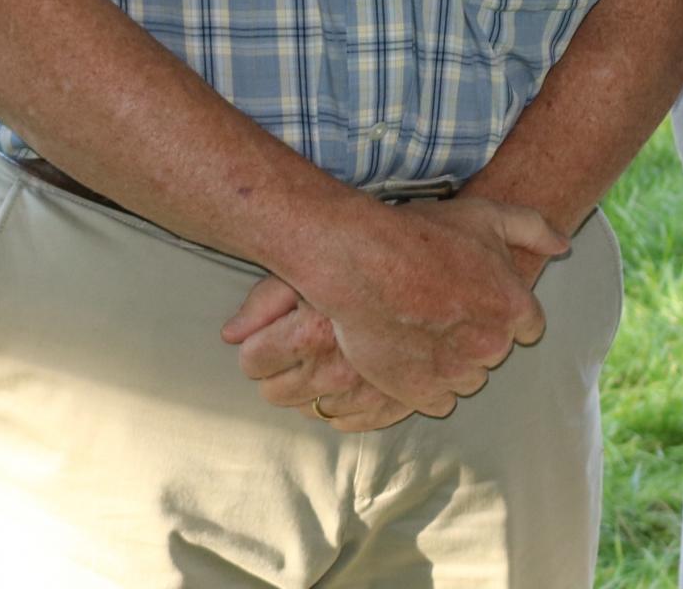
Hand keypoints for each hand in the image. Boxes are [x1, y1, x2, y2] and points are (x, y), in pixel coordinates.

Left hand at [223, 275, 413, 431]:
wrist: (451, 276)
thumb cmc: (379, 260)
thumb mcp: (315, 265)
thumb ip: (265, 299)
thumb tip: (230, 334)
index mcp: (310, 335)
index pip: (253, 360)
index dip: (256, 344)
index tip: (269, 333)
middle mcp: (335, 371)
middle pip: (275, 393)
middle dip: (277, 370)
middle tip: (294, 344)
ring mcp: (365, 394)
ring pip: (310, 411)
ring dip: (309, 389)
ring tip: (324, 357)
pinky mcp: (393, 406)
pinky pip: (348, 422)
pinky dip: (342, 405)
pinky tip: (348, 379)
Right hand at [273, 195, 567, 417]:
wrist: (361, 260)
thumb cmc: (424, 234)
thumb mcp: (488, 215)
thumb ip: (534, 229)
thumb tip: (564, 246)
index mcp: (515, 307)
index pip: (527, 327)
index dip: (501, 309)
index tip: (475, 297)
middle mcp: (491, 344)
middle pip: (495, 350)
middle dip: (476, 334)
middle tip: (443, 308)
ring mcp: (455, 372)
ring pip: (468, 378)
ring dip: (453, 361)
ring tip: (423, 330)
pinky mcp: (419, 392)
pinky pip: (439, 401)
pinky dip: (427, 385)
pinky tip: (411, 355)